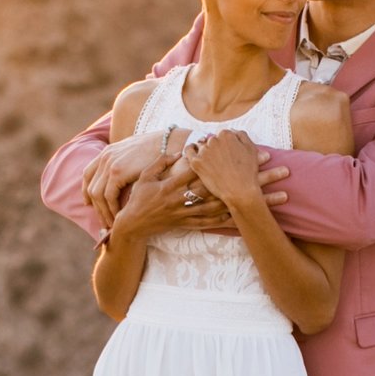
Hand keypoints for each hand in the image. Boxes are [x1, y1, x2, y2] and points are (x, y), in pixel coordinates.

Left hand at [84, 130, 172, 227]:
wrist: (169, 142)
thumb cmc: (158, 149)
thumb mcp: (135, 153)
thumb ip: (125, 162)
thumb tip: (124, 175)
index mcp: (108, 152)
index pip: (88, 173)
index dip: (86, 190)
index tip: (89, 203)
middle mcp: (105, 157)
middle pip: (91, 187)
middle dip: (96, 206)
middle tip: (103, 221)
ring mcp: (110, 164)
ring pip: (97, 194)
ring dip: (103, 211)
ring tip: (111, 223)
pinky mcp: (117, 172)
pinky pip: (108, 196)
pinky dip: (112, 208)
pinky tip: (118, 216)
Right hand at [111, 153, 237, 239]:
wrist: (133, 224)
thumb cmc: (139, 197)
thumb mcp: (145, 176)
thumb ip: (161, 162)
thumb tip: (178, 152)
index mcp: (169, 186)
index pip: (192, 173)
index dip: (208, 164)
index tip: (223, 156)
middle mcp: (178, 200)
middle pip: (206, 190)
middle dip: (225, 183)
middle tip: (241, 177)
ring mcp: (182, 213)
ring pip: (209, 208)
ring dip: (227, 203)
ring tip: (241, 197)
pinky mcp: (184, 224)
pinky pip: (204, 223)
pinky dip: (218, 221)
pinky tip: (231, 216)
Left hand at [185, 129, 266, 210]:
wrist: (240, 191)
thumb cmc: (248, 172)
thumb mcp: (251, 149)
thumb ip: (241, 135)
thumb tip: (232, 131)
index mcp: (227, 134)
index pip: (223, 135)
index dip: (226, 145)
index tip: (228, 153)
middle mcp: (214, 140)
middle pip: (212, 140)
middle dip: (216, 148)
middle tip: (221, 161)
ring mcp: (204, 151)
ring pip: (202, 146)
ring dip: (206, 152)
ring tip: (212, 162)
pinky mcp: (196, 162)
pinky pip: (189, 151)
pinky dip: (190, 149)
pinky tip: (193, 152)